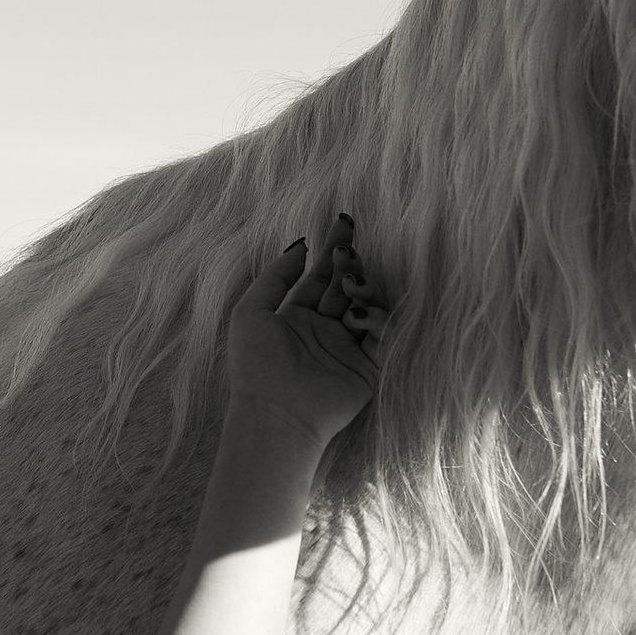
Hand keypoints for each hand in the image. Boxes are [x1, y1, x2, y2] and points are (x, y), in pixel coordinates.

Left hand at [221, 212, 389, 453]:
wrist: (274, 412)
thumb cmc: (255, 364)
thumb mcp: (252, 310)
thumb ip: (276, 275)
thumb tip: (302, 244)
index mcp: (297, 319)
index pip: (322, 277)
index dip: (334, 250)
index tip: (344, 222)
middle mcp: (325, 332)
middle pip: (347, 288)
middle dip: (350, 264)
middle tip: (347, 251)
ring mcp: (348, 350)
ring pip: (369, 307)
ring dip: (363, 288)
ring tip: (349, 285)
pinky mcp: (368, 370)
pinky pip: (383, 336)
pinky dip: (376, 319)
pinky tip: (355, 316)